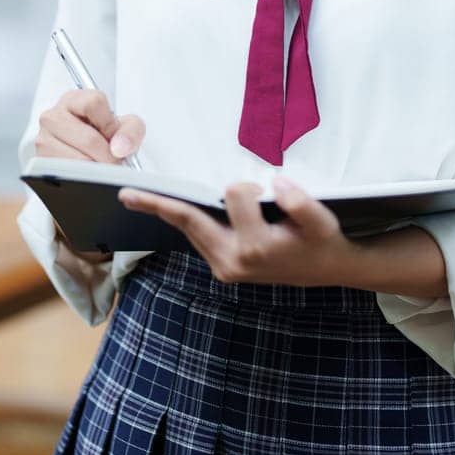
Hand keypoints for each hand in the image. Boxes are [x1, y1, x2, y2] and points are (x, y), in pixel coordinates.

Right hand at [35, 89, 145, 265]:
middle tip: (117, 166)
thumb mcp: (123, 126)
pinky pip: (65, 175)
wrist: (84, 154)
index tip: (116, 139)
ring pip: (77, 160)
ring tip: (104, 172)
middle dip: (108, 156)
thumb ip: (131, 130)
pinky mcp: (40, 163)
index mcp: (73, 100)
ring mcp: (43, 140)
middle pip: (88, 138)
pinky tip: (90, 178)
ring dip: (96, 170)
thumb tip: (119, 148)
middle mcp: (53, 116)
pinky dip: (82, 180)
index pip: (93, 103)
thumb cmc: (103, 136)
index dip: (110, 124)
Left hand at [118, 177, 356, 285]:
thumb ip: (300, 202)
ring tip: (140, 197)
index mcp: (256, 246)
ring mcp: (225, 268)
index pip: (234, 197)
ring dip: (173, 211)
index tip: (260, 190)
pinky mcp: (223, 269)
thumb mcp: (321, 220)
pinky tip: (172, 208)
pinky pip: (198, 238)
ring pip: (190, 230)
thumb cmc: (322, 240)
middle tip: (125, 193)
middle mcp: (233, 261)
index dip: (247, 186)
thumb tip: (278, 184)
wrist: (329, 269)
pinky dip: (187, 221)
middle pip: (190, 222)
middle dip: (159, 205)